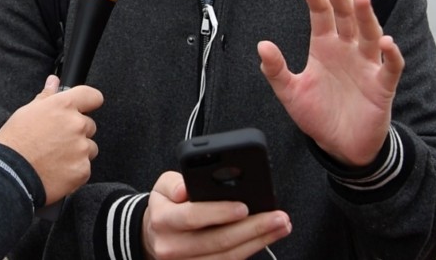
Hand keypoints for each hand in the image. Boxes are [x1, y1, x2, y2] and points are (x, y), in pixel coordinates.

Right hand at [0, 75, 102, 203]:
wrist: (10, 175)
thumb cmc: (15, 142)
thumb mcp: (26, 112)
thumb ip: (46, 96)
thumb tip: (53, 82)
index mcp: (63, 106)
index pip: (92, 96)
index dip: (88, 102)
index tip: (84, 107)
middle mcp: (76, 124)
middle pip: (89, 125)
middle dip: (77, 132)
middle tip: (56, 140)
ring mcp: (81, 148)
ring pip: (89, 147)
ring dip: (78, 151)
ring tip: (55, 157)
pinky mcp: (83, 170)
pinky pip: (85, 167)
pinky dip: (74, 169)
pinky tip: (57, 170)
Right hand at [141, 171, 290, 259]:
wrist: (155, 237)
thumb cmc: (166, 207)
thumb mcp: (162, 187)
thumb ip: (173, 183)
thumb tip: (185, 189)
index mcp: (163, 220)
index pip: (192, 216)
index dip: (219, 213)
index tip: (244, 207)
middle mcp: (172, 247)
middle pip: (218, 241)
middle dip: (253, 228)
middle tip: (278, 217)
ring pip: (228, 257)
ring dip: (258, 242)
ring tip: (280, 227)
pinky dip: (250, 251)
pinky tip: (265, 239)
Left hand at [258, 0, 404, 165]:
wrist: (340, 145)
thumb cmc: (317, 114)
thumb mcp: (290, 92)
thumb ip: (276, 70)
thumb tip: (262, 45)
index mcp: (324, 47)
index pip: (320, 15)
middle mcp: (347, 50)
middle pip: (346, 16)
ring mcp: (367, 66)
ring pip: (370, 34)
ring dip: (366, 16)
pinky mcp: (382, 86)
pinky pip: (391, 67)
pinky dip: (391, 55)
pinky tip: (386, 43)